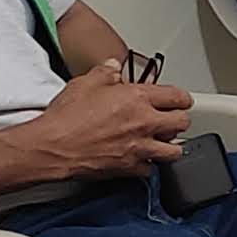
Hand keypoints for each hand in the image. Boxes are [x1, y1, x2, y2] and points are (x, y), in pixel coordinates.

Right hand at [19, 62, 192, 179]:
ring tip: (161, 140)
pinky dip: (148, 165)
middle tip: (171, 118)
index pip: (177, 96)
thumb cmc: (66, 118)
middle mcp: (144, 123)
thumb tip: (113, 67)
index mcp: (137, 99)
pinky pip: (151, 169)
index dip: (181, 97)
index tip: (179, 100)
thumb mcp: (85, 83)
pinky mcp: (131, 168)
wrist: (53, 146)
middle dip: (179, 119)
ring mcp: (140, 148)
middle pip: (182, 122)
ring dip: (170, 145)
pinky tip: (141, 158)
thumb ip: (105, 73)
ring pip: (174, 150)